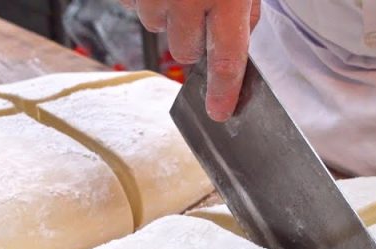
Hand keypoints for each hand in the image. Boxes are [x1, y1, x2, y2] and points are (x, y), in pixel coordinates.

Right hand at [121, 0, 260, 121]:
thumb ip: (242, 11)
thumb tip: (236, 42)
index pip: (225, 59)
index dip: (223, 91)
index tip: (219, 112)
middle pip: (185, 51)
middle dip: (193, 38)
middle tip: (201, 9)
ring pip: (156, 26)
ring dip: (167, 13)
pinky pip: (132, 4)